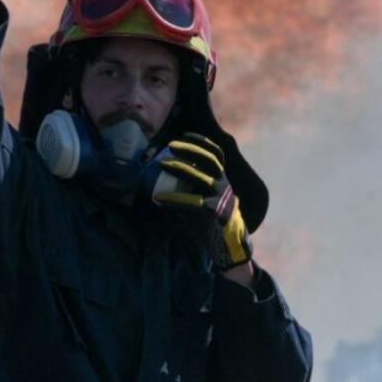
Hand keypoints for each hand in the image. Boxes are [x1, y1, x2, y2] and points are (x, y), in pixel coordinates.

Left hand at [153, 133, 252, 270]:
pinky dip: (174, 199)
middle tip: (171, 146)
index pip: (216, 154)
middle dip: (191, 149)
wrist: (225, 247)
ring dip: (182, 168)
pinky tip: (158, 199)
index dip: (202, 142)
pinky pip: (193, 203)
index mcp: (221, 179)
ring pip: (203, 177)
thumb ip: (185, 188)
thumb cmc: (207, 222)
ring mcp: (222, 198)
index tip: (184, 134)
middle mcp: (224, 185)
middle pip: (210, 160)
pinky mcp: (216, 213)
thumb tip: (155, 174)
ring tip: (162, 163)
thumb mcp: (197, 199)